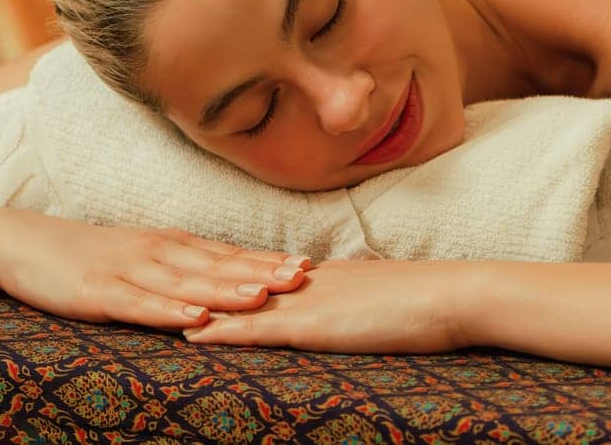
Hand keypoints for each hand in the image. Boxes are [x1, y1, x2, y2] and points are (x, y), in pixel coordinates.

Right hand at [0, 211, 311, 330]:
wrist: (23, 243)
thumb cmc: (90, 255)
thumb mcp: (144, 258)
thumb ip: (184, 269)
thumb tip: (232, 281)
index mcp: (171, 246)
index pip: (229, 253)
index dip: (269, 260)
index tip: (310, 266)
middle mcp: (157, 253)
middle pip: (217, 265)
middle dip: (262, 272)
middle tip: (303, 279)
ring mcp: (128, 271)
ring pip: (185, 283)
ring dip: (226, 290)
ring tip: (263, 297)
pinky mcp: (97, 293)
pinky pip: (139, 304)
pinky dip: (169, 312)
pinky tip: (195, 320)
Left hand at [182, 259, 470, 353]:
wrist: (454, 296)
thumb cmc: (434, 301)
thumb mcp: (390, 296)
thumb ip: (366, 300)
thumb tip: (360, 307)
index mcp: (328, 274)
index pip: (267, 274)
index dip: (229, 277)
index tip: (196, 276)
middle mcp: (310, 281)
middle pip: (242, 282)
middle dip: (200, 286)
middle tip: (158, 281)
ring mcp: (310, 301)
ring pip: (241, 303)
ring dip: (198, 307)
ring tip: (155, 307)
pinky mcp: (315, 325)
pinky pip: (258, 330)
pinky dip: (223, 332)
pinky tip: (192, 336)